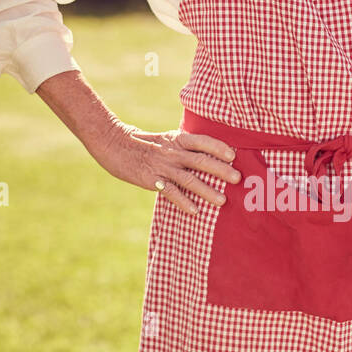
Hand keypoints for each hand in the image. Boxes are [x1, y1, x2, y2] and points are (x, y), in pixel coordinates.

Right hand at [89, 121, 240, 214]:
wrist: (113, 143)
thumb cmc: (141, 143)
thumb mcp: (164, 140)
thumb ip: (183, 147)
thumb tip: (205, 155)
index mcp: (177, 139)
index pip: (202, 141)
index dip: (218, 147)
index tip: (234, 155)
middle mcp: (172, 152)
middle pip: (201, 160)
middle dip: (221, 170)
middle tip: (238, 179)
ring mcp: (163, 166)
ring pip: (189, 178)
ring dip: (207, 190)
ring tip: (222, 201)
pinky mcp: (152, 179)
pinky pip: (171, 192)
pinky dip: (184, 201)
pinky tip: (195, 211)